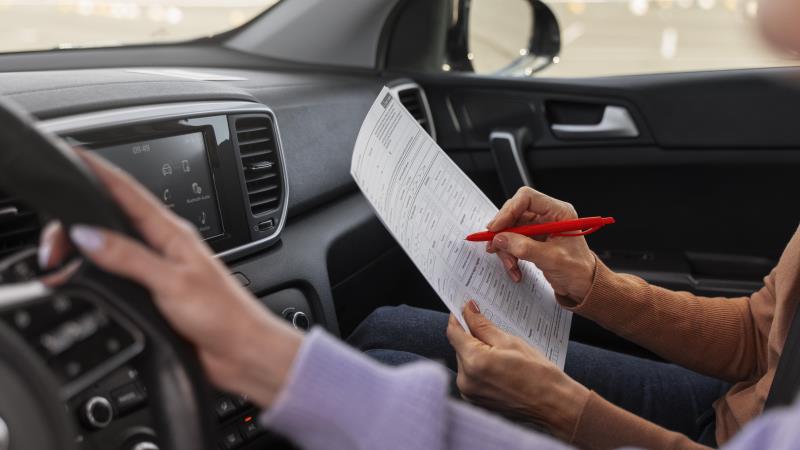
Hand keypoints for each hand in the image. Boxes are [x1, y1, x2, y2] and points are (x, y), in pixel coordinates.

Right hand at [38, 151, 301, 407]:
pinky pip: (116, 275)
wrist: (242, 352)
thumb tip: (87, 234)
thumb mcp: (172, 282)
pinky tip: (83, 278)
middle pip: (111, 219)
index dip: (98, 171)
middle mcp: (163, 247)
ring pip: (111, 247)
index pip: (128, 192)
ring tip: (58, 257)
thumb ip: (129, 257)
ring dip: (83, 248)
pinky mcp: (153, 295)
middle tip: (51, 242)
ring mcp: (158, 270)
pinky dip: (94, 273)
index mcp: (172, 233)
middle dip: (76, 221)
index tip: (73, 154)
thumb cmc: (223, 314)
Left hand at [446, 300, 588, 439]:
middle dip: (471, 337)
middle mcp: (466, 380)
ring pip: (465, 362)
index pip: (454, 332)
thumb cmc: (538, 373)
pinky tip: (499, 367)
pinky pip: (471, 376)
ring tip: (502, 354)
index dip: (458, 317)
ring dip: (476, 353)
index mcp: (474, 362)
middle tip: (492, 332)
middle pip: (459, 348)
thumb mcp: (510, 341)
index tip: (465, 309)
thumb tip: (468, 310)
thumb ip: (483, 325)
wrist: (554, 405)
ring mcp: (469, 393)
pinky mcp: (475, 401)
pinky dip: (480, 368)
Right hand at [487, 187, 595, 302]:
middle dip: (504, 232)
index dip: (509, 210)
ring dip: (505, 248)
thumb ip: (524, 247)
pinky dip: (510, 255)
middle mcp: (548, 216)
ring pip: (511, 229)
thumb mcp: (551, 259)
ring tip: (511, 264)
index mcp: (558, 212)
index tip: (496, 227)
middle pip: (515, 213)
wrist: (583, 285)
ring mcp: (539, 227)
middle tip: (494, 245)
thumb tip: (501, 239)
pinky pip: (513, 241)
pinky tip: (515, 268)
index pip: (527, 198)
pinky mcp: (533, 239)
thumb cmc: (578, 270)